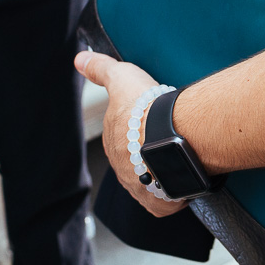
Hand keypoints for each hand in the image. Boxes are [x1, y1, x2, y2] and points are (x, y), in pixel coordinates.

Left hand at [74, 50, 185, 217]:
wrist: (167, 136)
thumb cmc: (144, 108)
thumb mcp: (121, 78)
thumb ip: (100, 69)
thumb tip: (79, 59)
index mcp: (113, 142)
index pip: (124, 138)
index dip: (139, 129)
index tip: (155, 121)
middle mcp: (122, 168)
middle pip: (137, 161)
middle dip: (151, 152)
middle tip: (172, 138)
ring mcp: (139, 188)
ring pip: (152, 181)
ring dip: (164, 172)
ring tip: (183, 158)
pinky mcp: (157, 204)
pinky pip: (167, 202)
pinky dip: (176, 195)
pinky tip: (185, 181)